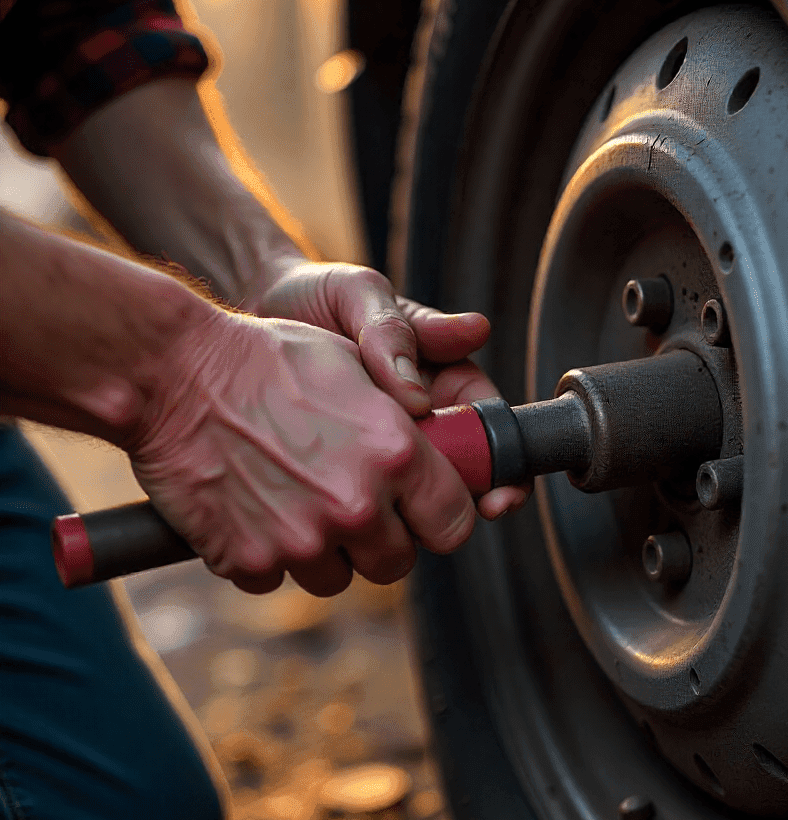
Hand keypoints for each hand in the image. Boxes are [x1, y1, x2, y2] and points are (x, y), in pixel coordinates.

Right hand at [127, 311, 476, 595]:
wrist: (174, 372)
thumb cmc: (269, 358)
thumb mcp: (356, 366)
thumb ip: (406, 419)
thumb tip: (439, 451)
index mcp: (398, 453)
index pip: (454, 524)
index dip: (439, 518)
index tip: (422, 511)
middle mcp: (358, 505)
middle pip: (398, 563)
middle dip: (381, 539)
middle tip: (351, 504)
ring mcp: (303, 539)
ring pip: (338, 578)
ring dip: (323, 551)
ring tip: (294, 498)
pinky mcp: (250, 562)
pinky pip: (277, 579)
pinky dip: (267, 554)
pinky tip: (252, 507)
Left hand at [252, 261, 529, 519]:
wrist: (253, 308)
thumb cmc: (319, 294)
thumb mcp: (361, 295)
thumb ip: (396, 331)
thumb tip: (437, 378)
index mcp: (444, 379)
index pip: (490, 429)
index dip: (503, 467)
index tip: (500, 494)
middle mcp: (421, 420)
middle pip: (460, 477)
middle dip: (463, 506)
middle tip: (456, 522)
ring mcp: (380, 449)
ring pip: (413, 498)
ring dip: (410, 517)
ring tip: (393, 525)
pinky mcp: (341, 467)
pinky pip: (361, 500)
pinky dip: (359, 515)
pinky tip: (347, 522)